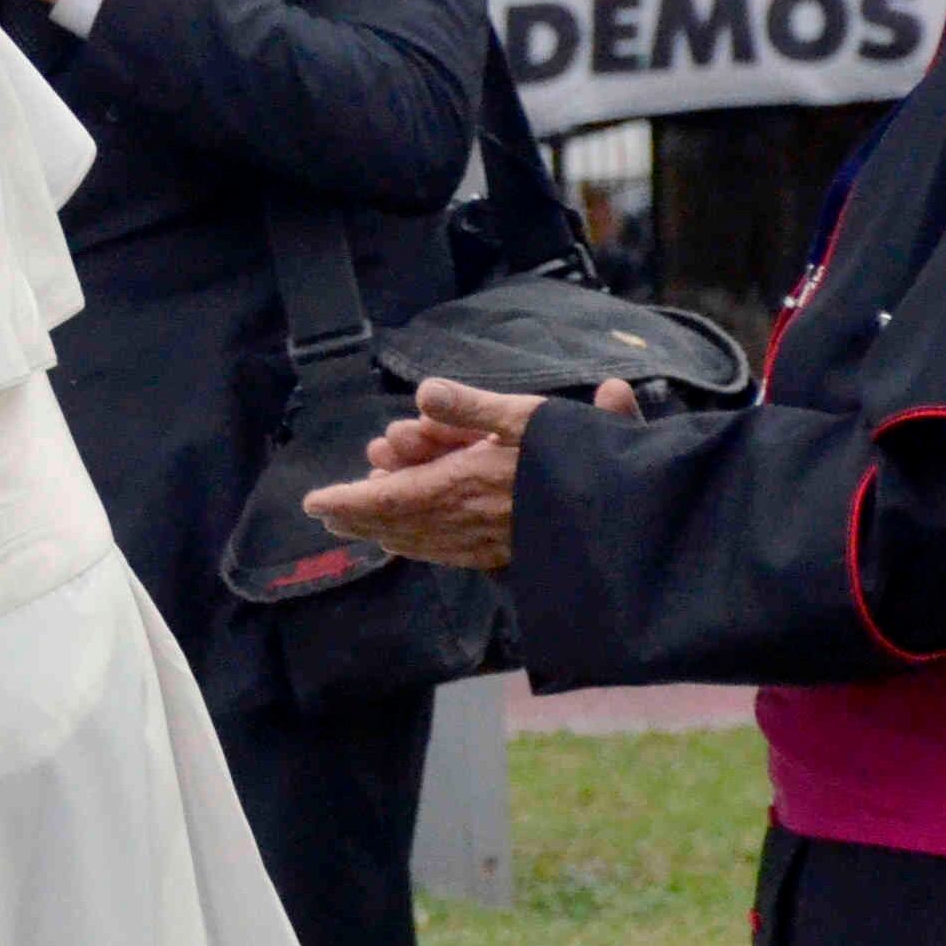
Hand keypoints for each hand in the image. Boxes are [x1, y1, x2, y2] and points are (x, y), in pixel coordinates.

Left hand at [302, 378, 634, 571]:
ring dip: (386, 527)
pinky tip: (409, 544)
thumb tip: (422, 391)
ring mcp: (487, 542)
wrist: (632, 519)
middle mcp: (468, 521)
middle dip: (360, 515)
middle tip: (327, 511)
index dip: (348, 501)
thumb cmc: (582, 460)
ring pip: (421, 540)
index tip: (313, 503)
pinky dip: (420, 545)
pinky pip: (449, 553)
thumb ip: (471, 406)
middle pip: (398, 523)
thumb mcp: (527, 416)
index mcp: (464, 486)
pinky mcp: (508, 554)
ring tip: (358, 520)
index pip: (389, 498)